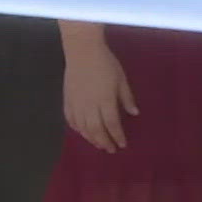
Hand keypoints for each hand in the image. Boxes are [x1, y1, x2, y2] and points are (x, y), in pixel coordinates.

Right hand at [62, 33, 137, 153]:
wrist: (82, 51)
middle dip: (105, 142)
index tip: (122, 145)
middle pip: (97, 130)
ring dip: (91, 139)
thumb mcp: (121, 79)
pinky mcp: (67, 101)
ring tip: (99, 144)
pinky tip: (83, 132)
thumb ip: (127, 98)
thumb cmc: (106, 63)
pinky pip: (71, 121)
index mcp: (105, 101)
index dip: (117, 136)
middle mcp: (90, 107)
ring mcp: (76, 105)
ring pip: (83, 129)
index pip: (112, 125)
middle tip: (111, 150)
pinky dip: (78, 129)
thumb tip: (135, 113)